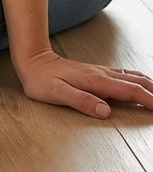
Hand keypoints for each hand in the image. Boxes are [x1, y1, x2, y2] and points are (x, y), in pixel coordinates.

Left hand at [14, 48, 152, 117]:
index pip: (131, 91)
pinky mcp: (97, 73)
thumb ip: (81, 101)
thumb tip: (106, 111)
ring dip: (152, 85)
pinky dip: (140, 80)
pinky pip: (125, 75)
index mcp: (96, 82)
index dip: (151, 101)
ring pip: (134, 77)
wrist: (31, 60)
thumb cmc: (40, 80)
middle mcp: (102, 75)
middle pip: (138, 83)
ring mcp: (101, 72)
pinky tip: (143, 84)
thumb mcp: (56, 93)